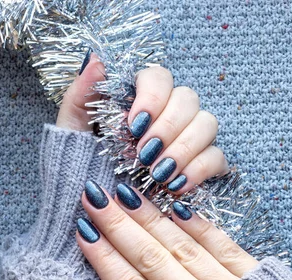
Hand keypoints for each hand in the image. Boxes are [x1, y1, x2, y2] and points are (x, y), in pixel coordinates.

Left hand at [57, 50, 227, 193]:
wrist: (98, 206)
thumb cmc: (83, 166)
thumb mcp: (73, 132)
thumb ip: (81, 95)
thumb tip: (96, 60)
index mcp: (141, 100)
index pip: (160, 77)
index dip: (153, 96)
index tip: (135, 124)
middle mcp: (171, 115)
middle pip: (189, 99)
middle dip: (168, 127)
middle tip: (145, 153)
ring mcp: (191, 140)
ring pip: (208, 124)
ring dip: (185, 147)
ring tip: (159, 172)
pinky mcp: (204, 166)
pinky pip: (218, 158)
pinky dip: (200, 169)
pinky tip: (178, 184)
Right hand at [76, 180, 259, 279]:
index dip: (106, 259)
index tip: (85, 230)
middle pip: (153, 261)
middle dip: (121, 226)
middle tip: (95, 195)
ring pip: (184, 247)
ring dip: (153, 219)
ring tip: (128, 193)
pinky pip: (225, 247)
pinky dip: (202, 227)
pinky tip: (181, 207)